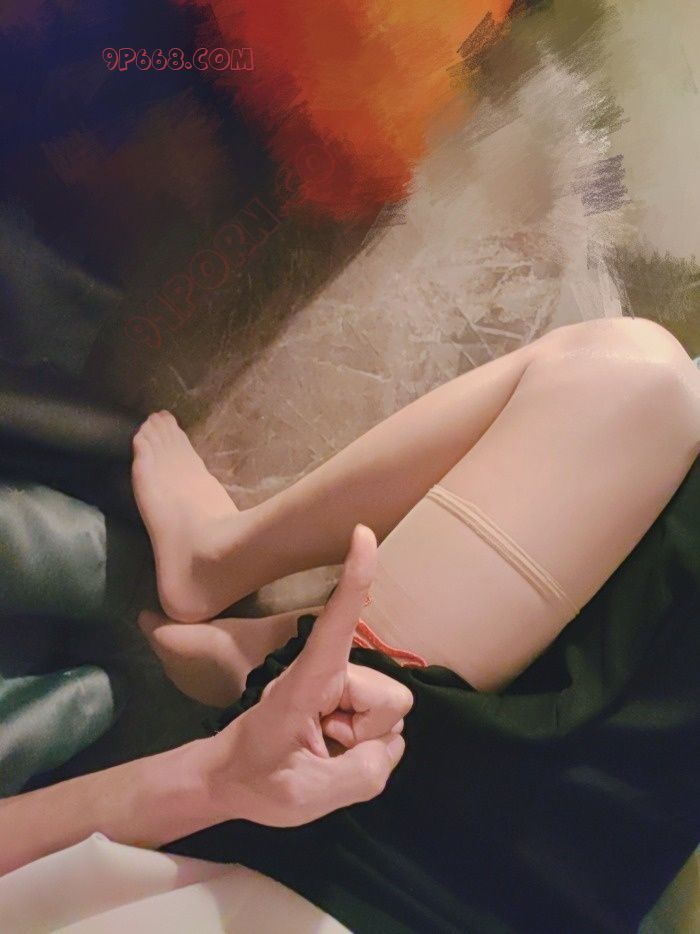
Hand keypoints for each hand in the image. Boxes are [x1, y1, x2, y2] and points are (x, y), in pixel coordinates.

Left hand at [199, 524, 412, 826]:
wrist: (229, 777)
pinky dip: (365, 745)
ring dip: (364, 742)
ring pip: (391, 714)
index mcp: (306, 682)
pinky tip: (332, 747)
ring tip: (322, 748)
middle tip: (322, 750)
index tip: (362, 534)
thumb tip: (390, 746)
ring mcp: (342, 684)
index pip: (334, 624)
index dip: (354, 581)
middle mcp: (329, 672)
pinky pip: (386, 725)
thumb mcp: (302, 796)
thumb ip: (359, 774)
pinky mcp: (349, 697)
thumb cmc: (255, 778)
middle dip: (368, 734)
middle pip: (390, 699)